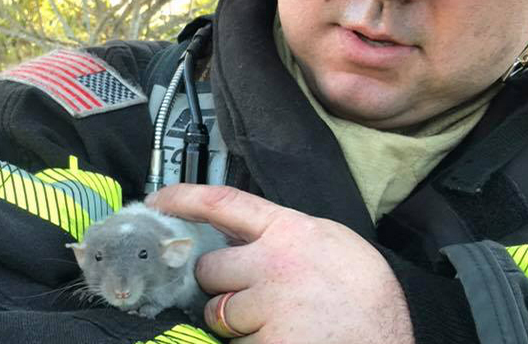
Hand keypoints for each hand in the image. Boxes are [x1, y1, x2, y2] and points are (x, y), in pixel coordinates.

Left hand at [146, 184, 414, 343]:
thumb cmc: (368, 302)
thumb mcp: (336, 246)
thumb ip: (291, 236)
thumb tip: (253, 233)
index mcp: (292, 232)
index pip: (224, 202)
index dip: (184, 198)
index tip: (159, 201)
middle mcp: (272, 264)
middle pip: (209, 266)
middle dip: (219, 284)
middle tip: (249, 296)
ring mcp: (265, 307)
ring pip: (218, 312)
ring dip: (235, 322)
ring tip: (277, 325)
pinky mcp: (261, 343)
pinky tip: (283, 341)